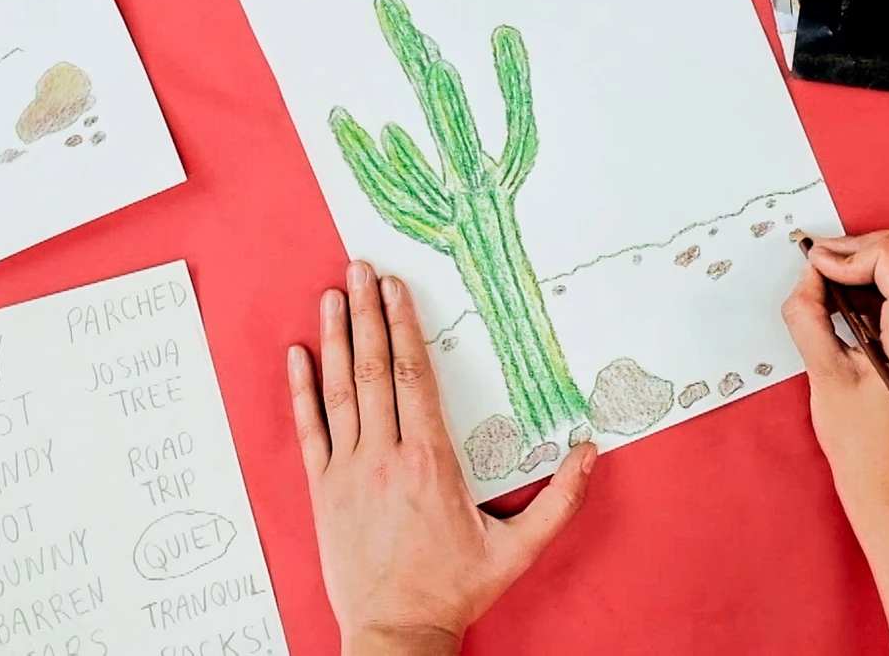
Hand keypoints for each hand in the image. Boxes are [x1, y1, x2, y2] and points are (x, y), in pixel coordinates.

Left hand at [288, 261, 598, 654]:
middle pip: (374, 370)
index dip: (403, 327)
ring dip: (335, 339)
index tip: (397, 289)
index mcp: (431, 462)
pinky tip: (298, 355)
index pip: (414, 376)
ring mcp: (349, 473)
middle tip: (360, 268)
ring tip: (333, 295)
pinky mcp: (324, 492)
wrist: (397, 632)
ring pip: (340, 392)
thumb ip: (559, 499)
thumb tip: (590, 452)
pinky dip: (302, 391)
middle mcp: (385, 457)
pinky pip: (310, 431)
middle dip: (367, 314)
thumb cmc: (454, 590)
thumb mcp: (518, 549)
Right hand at [783, 233, 888, 655]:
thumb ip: (810, 318)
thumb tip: (807, 278)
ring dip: (871, 262)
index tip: (813, 270)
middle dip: (863, 245)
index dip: (845, 252)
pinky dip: (878, 283)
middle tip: (823, 266)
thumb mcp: (825, 377)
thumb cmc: (864, 445)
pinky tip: (844, 307)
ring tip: (829, 287)